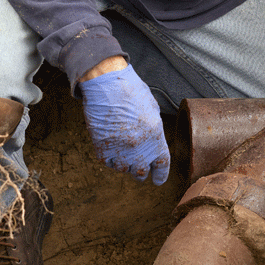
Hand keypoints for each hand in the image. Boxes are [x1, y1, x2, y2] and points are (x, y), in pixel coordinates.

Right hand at [78, 64, 169, 184]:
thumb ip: (154, 129)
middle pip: (141, 172)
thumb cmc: (131, 91)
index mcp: (155, 135)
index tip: (157, 180)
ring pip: (124, 169)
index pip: (162, 165)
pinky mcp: (102, 148)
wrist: (106, 84)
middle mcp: (138, 146)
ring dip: (125, 164)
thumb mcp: (151, 109)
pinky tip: (112, 150)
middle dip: (141, 172)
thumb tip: (153, 141)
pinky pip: (108, 163)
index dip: (160, 175)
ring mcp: (119, 149)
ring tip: (123, 153)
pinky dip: (111, 159)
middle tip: (139, 167)